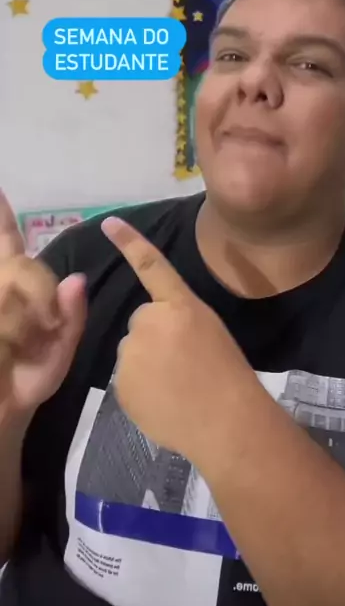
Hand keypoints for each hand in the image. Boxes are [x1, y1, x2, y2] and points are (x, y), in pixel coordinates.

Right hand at [0, 191, 86, 416]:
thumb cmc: (30, 379)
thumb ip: (71, 315)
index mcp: (16, 289)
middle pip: (21, 268)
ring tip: (20, 348)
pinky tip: (8, 352)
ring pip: (7, 290)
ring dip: (21, 324)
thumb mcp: (61, 348)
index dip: (3, 220)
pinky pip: (3, 314)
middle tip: (43, 328)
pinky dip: (10, 335)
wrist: (4, 413)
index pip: (10, 245)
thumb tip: (76, 279)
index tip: (0, 192)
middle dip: (38, 297)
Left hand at [101, 216, 258, 465]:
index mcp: (180, 305)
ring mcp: (131, 353)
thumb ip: (178, 321)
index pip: (150, 264)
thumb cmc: (229, 375)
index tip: (109, 221)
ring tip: (177, 386)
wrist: (225, 423)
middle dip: (154, 338)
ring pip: (132, 353)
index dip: (129, 241)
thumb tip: (153, 330)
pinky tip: (164, 402)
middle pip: (141, 322)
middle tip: (182, 364)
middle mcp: (149, 321)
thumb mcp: (210, 331)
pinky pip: (127, 381)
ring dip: (147, 364)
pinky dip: (141, 389)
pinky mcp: (120, 384)